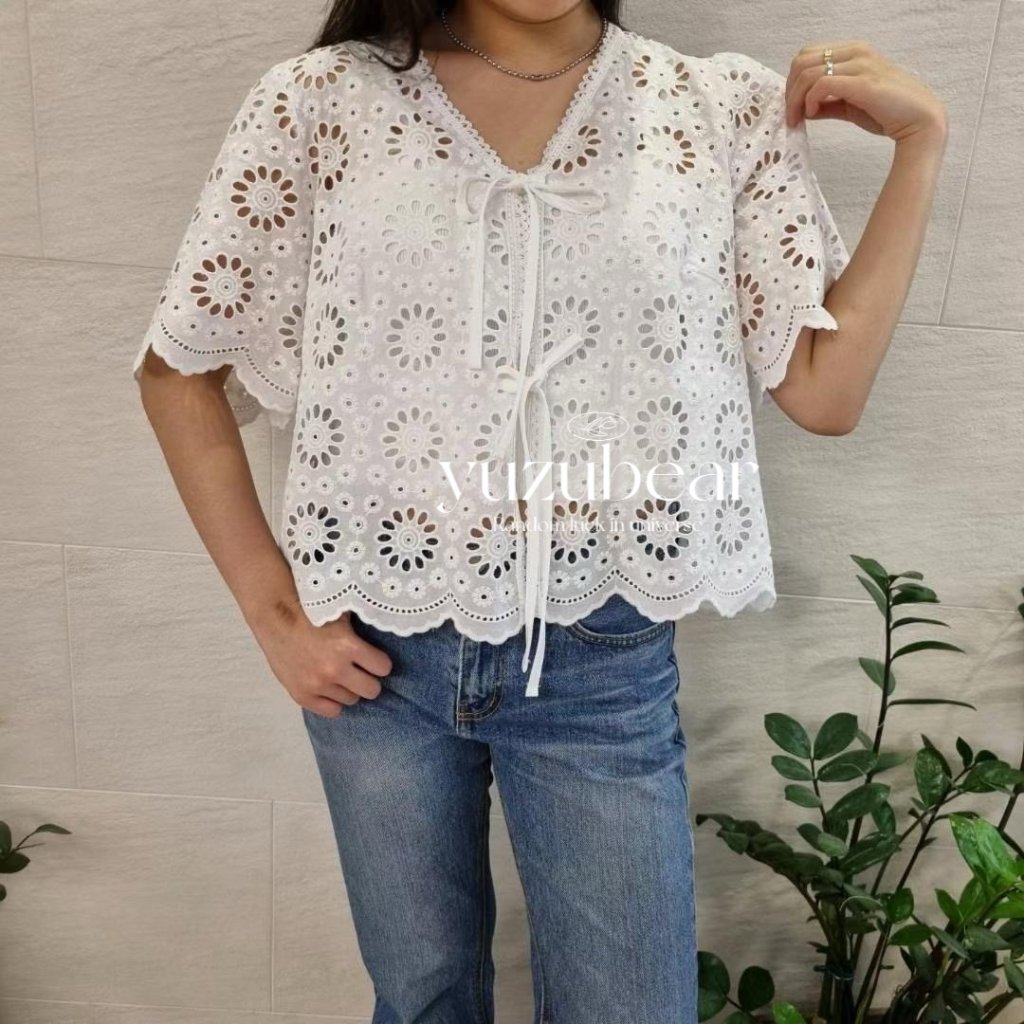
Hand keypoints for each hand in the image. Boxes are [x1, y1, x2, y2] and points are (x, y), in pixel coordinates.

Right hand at [254, 607, 391, 717]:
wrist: (275, 619)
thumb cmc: (311, 612)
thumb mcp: (342, 613)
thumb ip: (363, 628)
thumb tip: (386, 629)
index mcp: (347, 646)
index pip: (383, 668)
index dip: (380, 663)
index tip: (375, 660)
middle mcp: (335, 669)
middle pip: (372, 690)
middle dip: (370, 680)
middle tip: (362, 672)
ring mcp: (317, 685)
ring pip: (351, 700)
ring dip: (349, 688)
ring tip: (341, 676)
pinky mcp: (302, 695)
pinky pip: (331, 711)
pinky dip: (333, 701)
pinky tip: (330, 688)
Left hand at [784, 40, 947, 147]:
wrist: (919, 121)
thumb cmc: (887, 113)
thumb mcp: (849, 106)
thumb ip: (827, 103)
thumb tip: (804, 109)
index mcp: (853, 52)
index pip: (808, 55)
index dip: (793, 81)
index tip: (792, 107)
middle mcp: (856, 52)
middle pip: (802, 60)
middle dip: (789, 90)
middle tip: (791, 115)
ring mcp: (860, 64)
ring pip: (808, 72)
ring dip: (795, 99)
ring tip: (798, 119)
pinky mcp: (863, 82)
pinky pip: (822, 84)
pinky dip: (809, 100)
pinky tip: (811, 115)